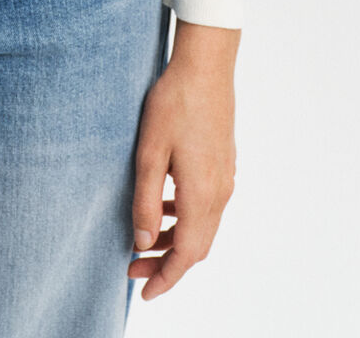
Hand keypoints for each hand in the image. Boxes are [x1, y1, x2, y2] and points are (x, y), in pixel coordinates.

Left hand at [128, 21, 237, 301]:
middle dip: (167, 264)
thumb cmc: (174, 103)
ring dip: (175, 240)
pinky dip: (186, 218)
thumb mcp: (149, 152)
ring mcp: (225, 178)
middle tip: (133, 268)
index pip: (187, 254)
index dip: (166, 278)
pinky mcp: (223, 164)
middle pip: (197, 246)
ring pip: (203, 227)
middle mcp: (220, 192)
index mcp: (202, 194)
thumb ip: (146, 200)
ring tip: (144, 239)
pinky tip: (164, 204)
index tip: (144, 292)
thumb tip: (143, 242)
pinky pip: (207, 206)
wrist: (205, 66)